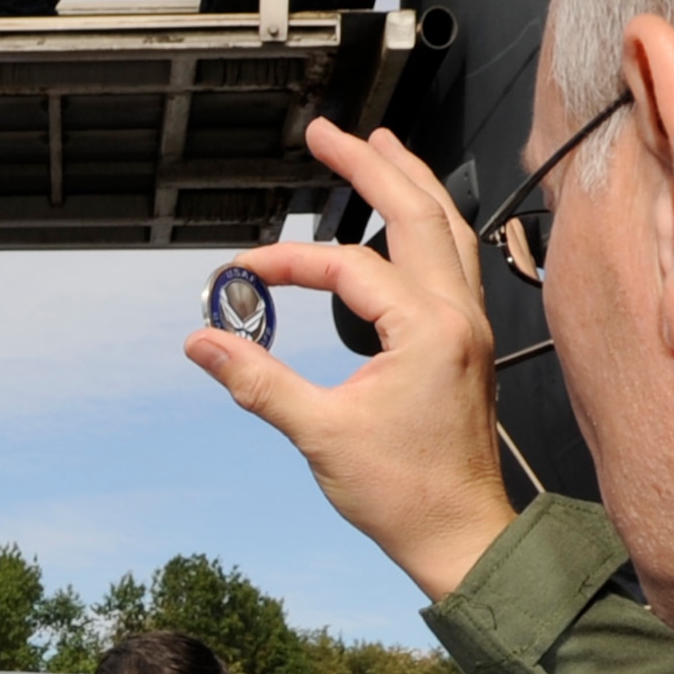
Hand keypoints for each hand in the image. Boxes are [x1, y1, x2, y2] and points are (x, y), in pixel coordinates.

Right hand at [184, 118, 519, 602]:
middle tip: (328, 135)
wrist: (461, 539)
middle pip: (418, 211)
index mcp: (427, 330)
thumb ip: (258, 381)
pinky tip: (412, 222)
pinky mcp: (470, 347)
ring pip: (448, 230)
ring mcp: (471, 329)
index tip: (244, 276)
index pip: (349, 267)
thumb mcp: (320, 435)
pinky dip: (430, 228)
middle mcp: (458, 317)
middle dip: (370, 166)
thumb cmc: (406, 497)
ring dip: (412, 184)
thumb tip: (202, 345)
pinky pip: (454, 263)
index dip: (290, 264)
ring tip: (382, 148)